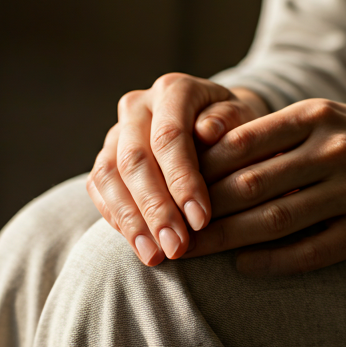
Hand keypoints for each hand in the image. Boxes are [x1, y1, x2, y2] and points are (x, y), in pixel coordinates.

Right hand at [86, 73, 268, 264]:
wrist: (217, 125)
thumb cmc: (237, 127)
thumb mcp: (246, 122)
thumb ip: (230, 124)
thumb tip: (208, 133)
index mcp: (174, 89)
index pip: (170, 137)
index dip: (183, 181)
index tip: (202, 222)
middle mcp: (139, 105)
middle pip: (135, 159)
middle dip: (156, 209)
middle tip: (176, 248)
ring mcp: (118, 131)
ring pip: (109, 175)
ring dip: (131, 220)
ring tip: (155, 256)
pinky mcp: (107, 156)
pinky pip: (99, 187)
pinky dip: (117, 217)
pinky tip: (138, 244)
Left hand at [184, 99, 345, 275]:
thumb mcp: (320, 120)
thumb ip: (269, 135)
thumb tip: (205, 156)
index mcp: (313, 116)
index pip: (241, 143)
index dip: (199, 169)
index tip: (168, 190)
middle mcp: (333, 149)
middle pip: (250, 185)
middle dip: (202, 211)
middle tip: (168, 229)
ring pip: (275, 219)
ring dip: (226, 240)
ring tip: (191, 252)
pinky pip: (313, 249)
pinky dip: (273, 261)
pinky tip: (243, 267)